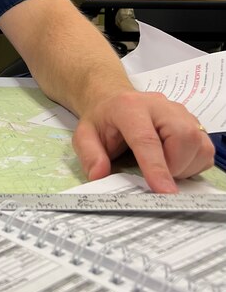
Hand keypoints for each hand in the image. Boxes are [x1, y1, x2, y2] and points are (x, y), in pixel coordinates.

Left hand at [72, 90, 214, 192]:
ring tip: (162, 166)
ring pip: (198, 143)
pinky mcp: (193, 121)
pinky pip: (206, 148)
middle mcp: (159, 105)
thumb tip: (99, 175)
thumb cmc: (104, 120)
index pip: (146, 138)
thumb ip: (90, 154)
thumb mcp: (84, 134)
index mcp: (129, 107)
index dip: (156, 167)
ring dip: (184, 166)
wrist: (115, 100)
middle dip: (174, 166)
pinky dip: (193, 163)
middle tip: (155, 175)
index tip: (163, 191)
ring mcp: (180, 111)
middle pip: (183, 137)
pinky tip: (174, 160)